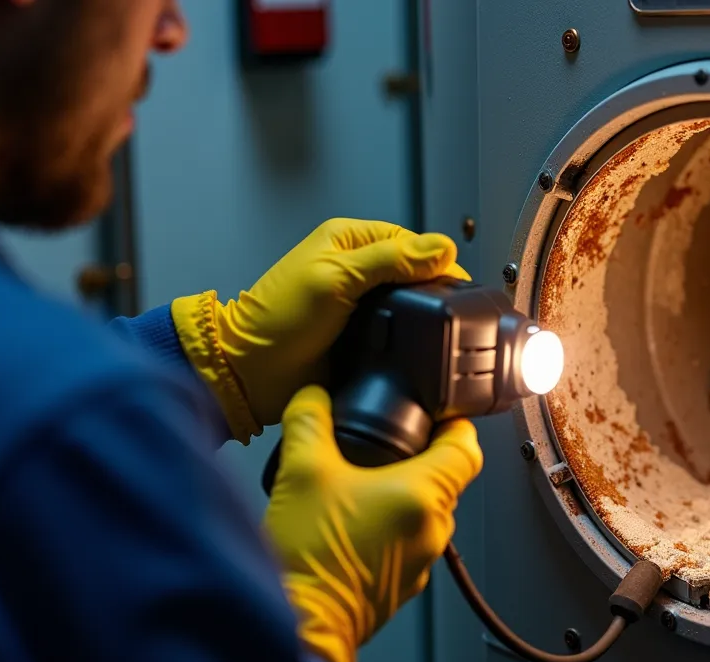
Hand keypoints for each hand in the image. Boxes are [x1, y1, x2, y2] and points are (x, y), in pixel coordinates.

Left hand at [171, 219, 468, 442]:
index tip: (458, 281)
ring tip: (443, 329)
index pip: (410, 240)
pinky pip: (400, 332)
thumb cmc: (277, 319)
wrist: (251, 374)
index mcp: (348, 241)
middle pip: (415, 271)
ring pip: (410, 303)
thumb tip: (442, 247)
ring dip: (423, 315)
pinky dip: (412, 338)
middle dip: (434, 287)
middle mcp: (357, 269)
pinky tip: (422, 347)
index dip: (436, 260)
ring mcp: (361, 305)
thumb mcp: (336, 278)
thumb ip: (391, 260)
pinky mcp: (365, 337)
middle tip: (453, 308)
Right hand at [264, 386, 481, 661]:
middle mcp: (433, 530)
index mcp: (423, 496)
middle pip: (446, 479)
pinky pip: (408, 542)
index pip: (468, 447)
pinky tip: (352, 522)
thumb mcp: (302, 471)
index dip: (455, 423)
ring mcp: (421, 561)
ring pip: (426, 512)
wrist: (300, 622)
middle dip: (418, 457)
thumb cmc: (309, 559)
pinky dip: (389, 527)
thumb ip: (309, 421)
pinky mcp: (403, 584)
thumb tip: (312, 397)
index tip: (438, 414)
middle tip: (388, 442)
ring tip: (361, 484)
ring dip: (401, 494)